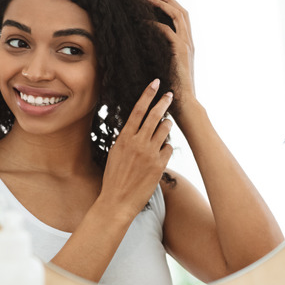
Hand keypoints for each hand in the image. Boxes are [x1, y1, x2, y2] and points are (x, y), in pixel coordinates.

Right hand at [99, 79, 173, 216]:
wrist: (118, 201)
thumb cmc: (114, 178)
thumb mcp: (115, 153)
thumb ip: (126, 139)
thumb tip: (135, 126)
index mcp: (124, 138)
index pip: (138, 110)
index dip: (147, 95)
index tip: (155, 83)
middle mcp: (138, 143)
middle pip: (154, 115)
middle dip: (164, 102)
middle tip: (170, 94)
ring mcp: (150, 153)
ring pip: (165, 130)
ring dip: (167, 124)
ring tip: (167, 123)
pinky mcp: (159, 165)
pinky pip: (168, 148)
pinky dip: (166, 147)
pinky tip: (161, 152)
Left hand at [147, 0, 195, 111]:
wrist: (185, 104)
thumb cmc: (174, 90)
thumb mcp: (168, 68)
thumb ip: (162, 55)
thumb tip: (147, 47)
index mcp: (188, 45)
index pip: (182, 18)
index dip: (171, 4)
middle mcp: (189, 42)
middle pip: (182, 12)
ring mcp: (186, 46)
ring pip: (177, 16)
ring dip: (162, 5)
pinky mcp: (180, 52)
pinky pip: (167, 31)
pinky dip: (156, 24)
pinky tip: (144, 21)